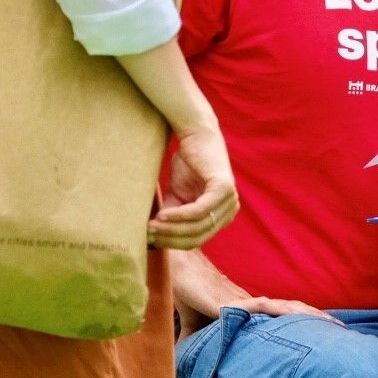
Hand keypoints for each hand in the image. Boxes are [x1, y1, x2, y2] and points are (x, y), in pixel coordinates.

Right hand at [149, 126, 238, 249]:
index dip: (172, 243)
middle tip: (148, 234)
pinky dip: (179, 216)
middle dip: (170, 239)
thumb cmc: (187, 164)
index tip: (150, 239)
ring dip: (171, 229)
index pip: (197, 240)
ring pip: (198, 227)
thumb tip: (152, 241)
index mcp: (222, 215)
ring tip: (152, 226)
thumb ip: (171, 218)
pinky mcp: (224, 189)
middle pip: (198, 237)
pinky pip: (199, 211)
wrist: (196, 135)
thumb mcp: (177, 197)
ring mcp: (230, 200)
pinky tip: (163, 215)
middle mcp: (229, 210)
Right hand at [170, 249, 338, 340]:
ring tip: (330, 324)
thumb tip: (191, 362)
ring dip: (307, 315)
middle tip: (343, 330)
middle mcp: (253, 304)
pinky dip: (278, 311)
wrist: (176, 270)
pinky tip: (294, 316)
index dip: (305, 322)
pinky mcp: (231, 302)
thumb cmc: (189, 293)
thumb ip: (198, 342)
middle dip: (316, 320)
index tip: (327, 332)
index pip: (284, 317)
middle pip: (292, 311)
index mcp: (249, 311)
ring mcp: (244, 301)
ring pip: (283, 308)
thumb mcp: (195, 326)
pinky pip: (260, 306)